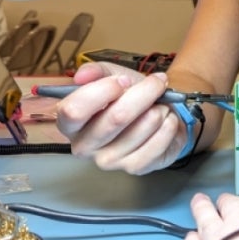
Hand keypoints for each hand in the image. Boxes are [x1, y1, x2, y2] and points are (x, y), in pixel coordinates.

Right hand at [53, 62, 190, 173]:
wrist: (157, 112)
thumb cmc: (129, 95)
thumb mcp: (111, 75)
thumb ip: (96, 71)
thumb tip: (81, 76)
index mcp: (70, 123)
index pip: (74, 111)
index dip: (103, 90)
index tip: (123, 80)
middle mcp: (84, 146)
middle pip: (116, 118)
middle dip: (143, 93)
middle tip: (156, 84)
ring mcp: (109, 161)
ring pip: (142, 127)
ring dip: (159, 109)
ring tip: (160, 105)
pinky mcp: (134, 168)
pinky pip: (158, 143)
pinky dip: (169, 125)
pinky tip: (166, 120)